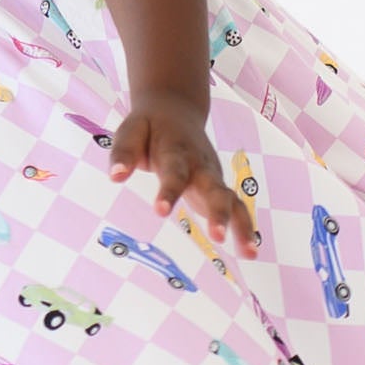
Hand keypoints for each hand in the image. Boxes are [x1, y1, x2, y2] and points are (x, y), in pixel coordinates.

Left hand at [107, 90, 260, 256]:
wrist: (176, 111)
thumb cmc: (149, 127)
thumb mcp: (131, 132)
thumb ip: (124, 153)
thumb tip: (115, 177)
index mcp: (176, 151)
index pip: (173, 171)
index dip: (169, 191)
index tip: (161, 211)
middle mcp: (200, 165)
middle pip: (213, 188)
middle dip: (217, 212)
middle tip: (217, 236)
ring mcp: (213, 176)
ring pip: (231, 200)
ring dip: (241, 225)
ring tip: (250, 254)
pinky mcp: (217, 187)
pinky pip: (235, 207)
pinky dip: (244, 228)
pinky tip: (250, 253)